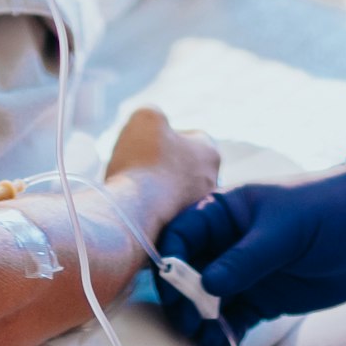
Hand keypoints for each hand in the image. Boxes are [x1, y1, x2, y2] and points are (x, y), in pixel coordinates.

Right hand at [102, 106, 221, 228]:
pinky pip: (166, 212)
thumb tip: (155, 124)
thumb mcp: (146, 117)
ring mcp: (198, 210)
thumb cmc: (144, 161)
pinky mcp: (182, 231)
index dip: (164, 136)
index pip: (190, 137)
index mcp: (211, 152)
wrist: (135, 214)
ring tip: (133, 186)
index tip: (145, 143)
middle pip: (182, 165)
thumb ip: (154, 113)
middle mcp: (212, 182)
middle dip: (161, 163)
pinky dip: (151, 207)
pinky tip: (135, 205)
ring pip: (174, 190)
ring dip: (155, 186)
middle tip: (137, 164)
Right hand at [152, 150, 345, 345]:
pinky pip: (234, 319)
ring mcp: (246, 273)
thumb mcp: (286, 228)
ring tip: (202, 338)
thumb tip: (207, 286)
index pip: (182, 234)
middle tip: (187, 321)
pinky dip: (223, 333)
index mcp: (226, 212)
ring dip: (199, 321)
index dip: (171, 259)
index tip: (173, 287)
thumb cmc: (329, 208)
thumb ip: (247, 258)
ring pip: (207, 301)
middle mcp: (229, 243)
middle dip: (182, 298)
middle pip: (188, 272)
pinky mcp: (265, 299)